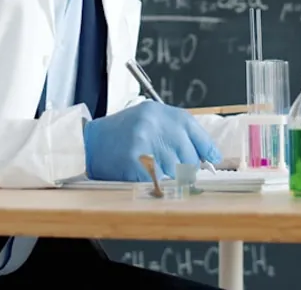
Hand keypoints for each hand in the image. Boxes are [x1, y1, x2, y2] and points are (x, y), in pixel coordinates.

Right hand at [82, 101, 221, 180]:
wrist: (88, 142)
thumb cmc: (120, 134)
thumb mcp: (149, 121)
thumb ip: (175, 134)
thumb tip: (206, 157)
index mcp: (162, 112)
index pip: (197, 134)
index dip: (206, 151)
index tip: (212, 162)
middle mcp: (156, 124)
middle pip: (189, 158)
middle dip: (185, 169)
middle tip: (174, 172)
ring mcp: (145, 142)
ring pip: (175, 173)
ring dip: (169, 180)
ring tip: (153, 174)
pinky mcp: (134, 161)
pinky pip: (157, 182)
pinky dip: (155, 186)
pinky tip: (146, 180)